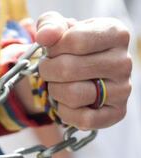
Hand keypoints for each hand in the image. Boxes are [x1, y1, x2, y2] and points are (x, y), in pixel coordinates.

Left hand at [36, 12, 131, 128]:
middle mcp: (123, 62)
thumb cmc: (68, 48)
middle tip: (49, 70)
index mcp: (115, 34)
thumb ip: (50, 26)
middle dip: (48, 71)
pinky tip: (66, 103)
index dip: (53, 49)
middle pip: (68, 69)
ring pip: (73, 95)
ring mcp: (123, 89)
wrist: (77, 71)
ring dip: (55, 91)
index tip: (52, 51)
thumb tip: (45, 37)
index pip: (75, 41)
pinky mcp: (117, 113)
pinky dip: (65, 113)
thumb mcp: (58, 29)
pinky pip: (83, 119)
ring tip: (58, 85)